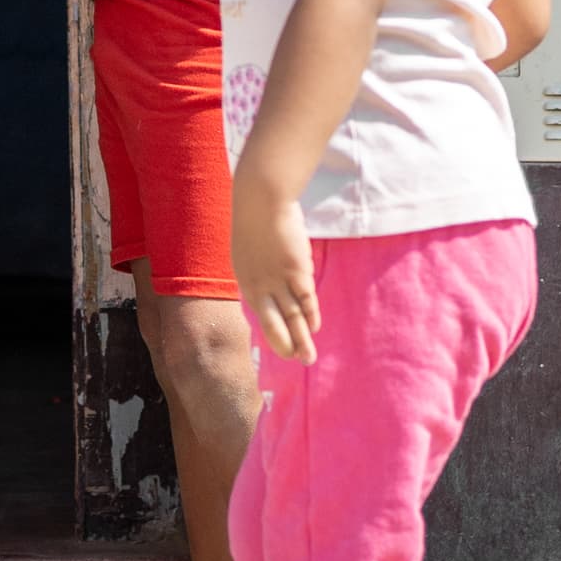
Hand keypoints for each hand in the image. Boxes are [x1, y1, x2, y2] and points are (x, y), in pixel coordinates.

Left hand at [234, 199, 319, 360]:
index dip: (270, 329)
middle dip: (284, 344)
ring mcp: (277, 280)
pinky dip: (311, 316)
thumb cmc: (257, 220)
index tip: (279, 344)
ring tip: (308, 358)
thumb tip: (270, 282)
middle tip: (293, 360)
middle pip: (273, 323)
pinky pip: (305, 300)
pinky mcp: (296, 272)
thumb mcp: (249, 249)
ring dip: (301, 340)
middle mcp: (258, 286)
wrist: (261, 200)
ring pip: (292, 318)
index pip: (259, 313)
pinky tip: (314, 328)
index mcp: (245, 280)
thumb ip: (258, 268)